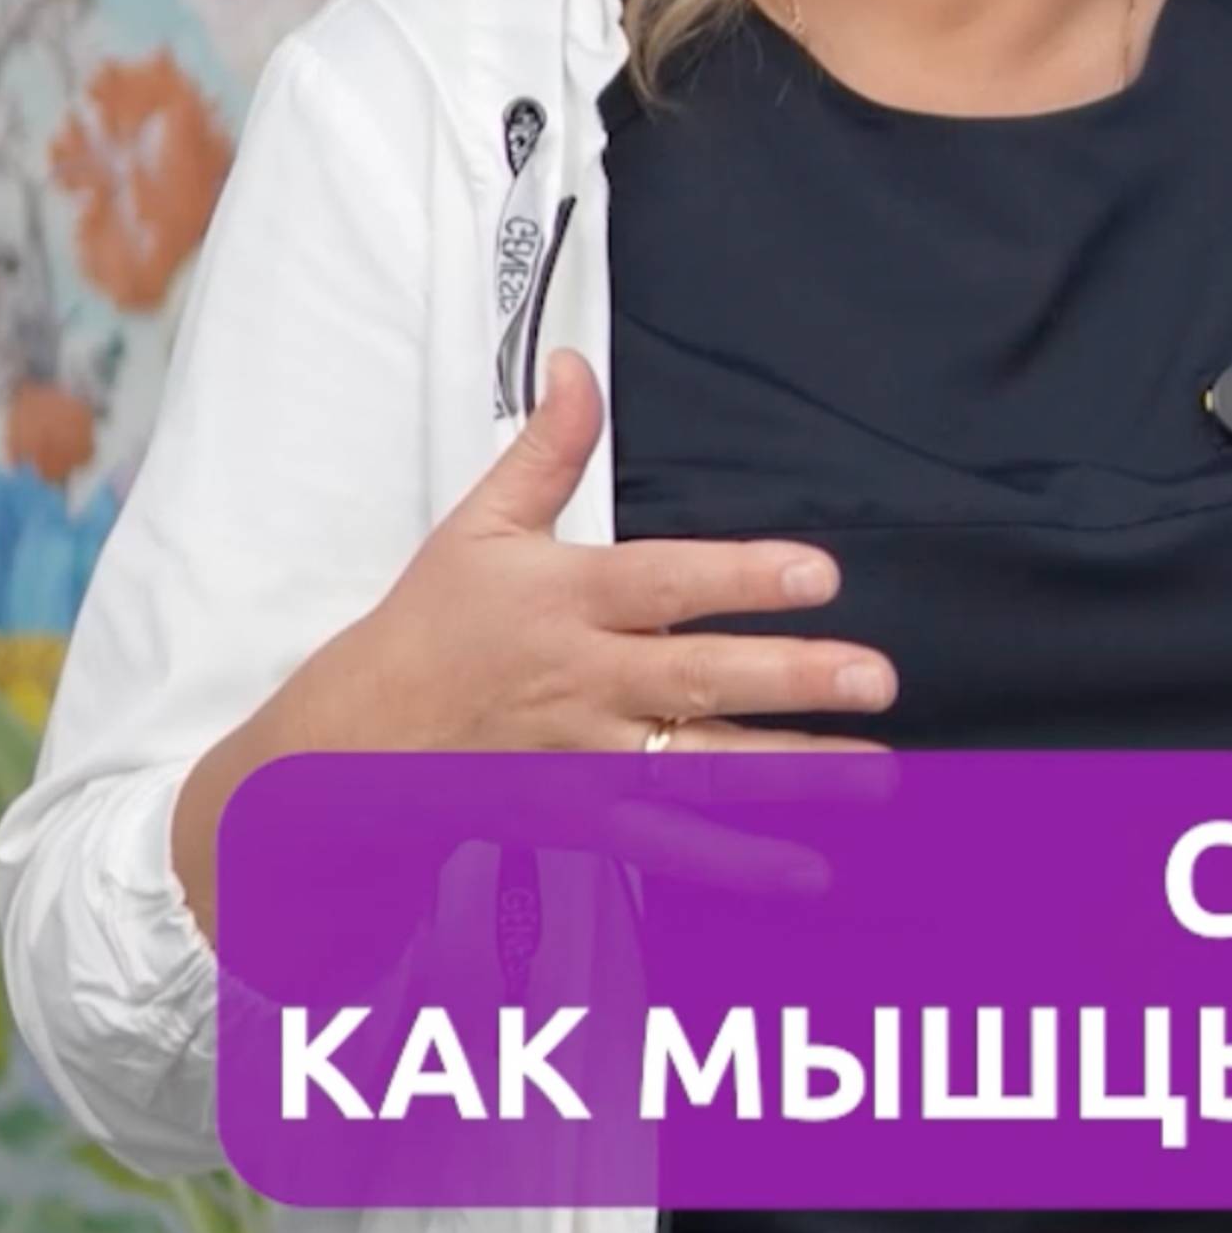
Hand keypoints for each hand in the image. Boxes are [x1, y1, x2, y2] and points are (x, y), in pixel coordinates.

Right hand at [174, 351, 893, 924]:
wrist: (355, 741)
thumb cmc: (431, 627)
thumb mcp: (482, 525)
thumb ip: (547, 446)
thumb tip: (575, 364)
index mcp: (567, 599)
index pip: (665, 583)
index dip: (742, 577)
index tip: (819, 575)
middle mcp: (584, 680)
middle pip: (696, 679)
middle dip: (790, 679)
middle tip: (874, 674)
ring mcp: (585, 756)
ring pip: (698, 766)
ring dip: (791, 772)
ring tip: (876, 770)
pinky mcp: (582, 816)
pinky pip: (668, 845)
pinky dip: (736, 863)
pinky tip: (805, 868)